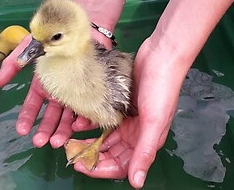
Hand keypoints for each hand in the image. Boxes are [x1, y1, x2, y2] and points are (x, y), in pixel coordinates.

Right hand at [0, 33, 103, 147]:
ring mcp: (76, 91)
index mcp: (44, 85)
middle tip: (41, 142)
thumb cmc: (53, 36)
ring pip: (68, 115)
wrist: (81, 25)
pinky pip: (88, 107)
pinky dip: (84, 118)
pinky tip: (79, 126)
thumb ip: (12, 64)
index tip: (22, 131)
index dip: (27, 118)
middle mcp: (59, 91)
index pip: (33, 106)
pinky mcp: (91, 89)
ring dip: (62, 130)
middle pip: (51, 115)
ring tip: (58, 142)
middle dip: (45, 130)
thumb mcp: (29, 47)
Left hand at [72, 38, 188, 187]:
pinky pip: (101, 116)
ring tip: (71, 137)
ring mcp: (126, 117)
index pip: (121, 165)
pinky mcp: (119, 103)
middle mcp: (135, 132)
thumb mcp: (154, 122)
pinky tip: (79, 119)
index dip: (102, 169)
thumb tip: (137, 183)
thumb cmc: (162, 89)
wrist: (161, 55)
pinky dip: (90, 120)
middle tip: (71, 152)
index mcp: (145, 141)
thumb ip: (144, 152)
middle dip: (91, 154)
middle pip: (110, 152)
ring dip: (89, 138)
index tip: (82, 166)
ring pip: (104, 135)